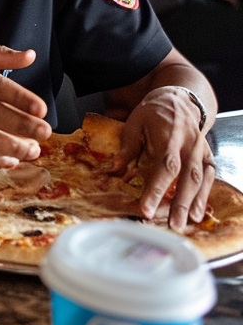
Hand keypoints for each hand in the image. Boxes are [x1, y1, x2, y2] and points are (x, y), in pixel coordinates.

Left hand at [116, 87, 215, 230]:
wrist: (178, 100)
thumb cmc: (153, 113)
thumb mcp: (134, 123)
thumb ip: (128, 147)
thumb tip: (115, 169)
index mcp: (168, 136)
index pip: (163, 166)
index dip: (156, 189)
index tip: (146, 208)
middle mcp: (188, 144)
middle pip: (186, 176)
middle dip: (179, 202)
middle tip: (172, 225)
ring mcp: (200, 150)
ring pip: (200, 179)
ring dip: (194, 202)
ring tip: (186, 222)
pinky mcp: (207, 155)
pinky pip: (209, 176)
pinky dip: (205, 194)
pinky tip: (198, 211)